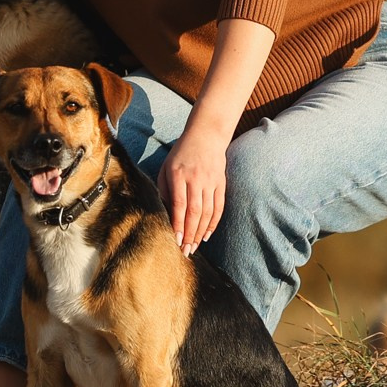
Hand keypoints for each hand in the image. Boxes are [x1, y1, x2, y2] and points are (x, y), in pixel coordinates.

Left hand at [157, 121, 232, 255]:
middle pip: (194, 212)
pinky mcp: (221, 183)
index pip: (179, 204)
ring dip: (200, 232)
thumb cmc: (180, 154)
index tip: (176, 240)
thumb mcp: (166, 167)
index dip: (178, 223)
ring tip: (194, 247)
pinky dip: (213, 223)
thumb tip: (164, 215)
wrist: (206, 136)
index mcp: (179, 174)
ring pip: (207, 212)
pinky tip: (206, 235)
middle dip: (189, 234)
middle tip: (185, 251)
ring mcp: (211, 182)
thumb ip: (164, 189)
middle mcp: (196, 179)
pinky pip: (218, 207)